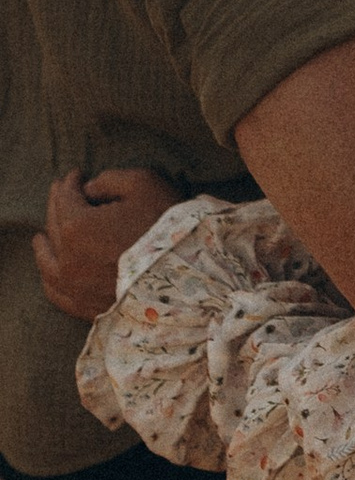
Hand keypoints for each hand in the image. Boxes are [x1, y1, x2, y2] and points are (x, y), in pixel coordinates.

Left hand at [32, 169, 176, 320]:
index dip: (71, 181)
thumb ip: (109, 179)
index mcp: (76, 227)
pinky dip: (49, 279)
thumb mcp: (142, 184)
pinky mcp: (85, 306)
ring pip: (48, 262)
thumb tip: (90, 189)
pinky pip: (56, 293)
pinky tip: (50, 271)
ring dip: (44, 244)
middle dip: (57, 204)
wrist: (188, 275)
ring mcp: (74, 287)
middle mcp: (67, 259)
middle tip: (61, 192)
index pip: (65, 197)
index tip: (77, 173)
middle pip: (54, 225)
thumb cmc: (166, 225)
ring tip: (41, 236)